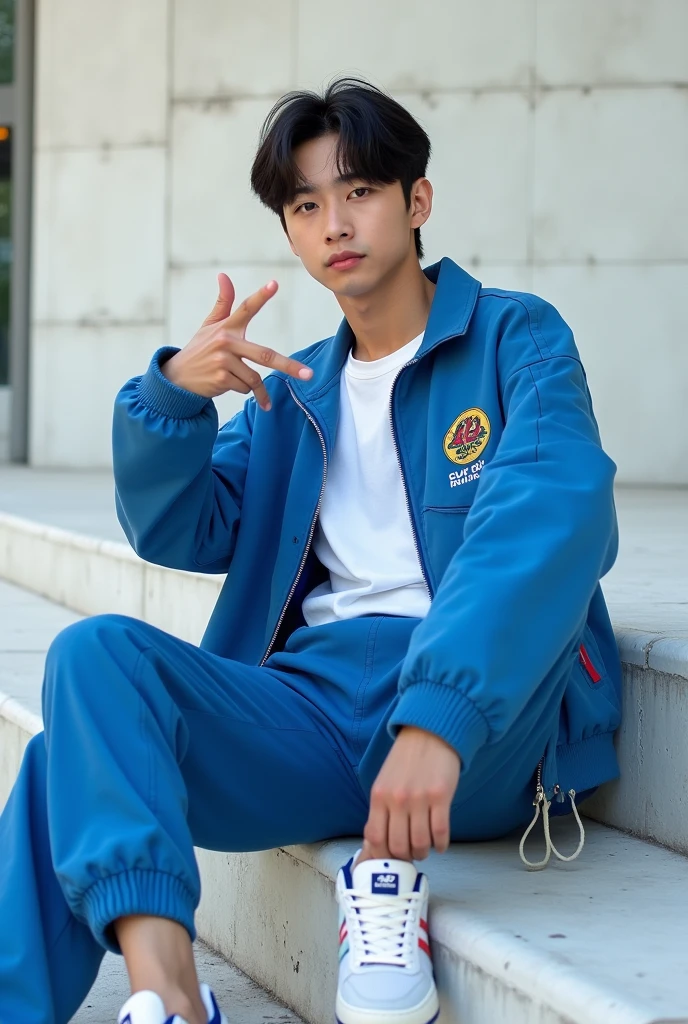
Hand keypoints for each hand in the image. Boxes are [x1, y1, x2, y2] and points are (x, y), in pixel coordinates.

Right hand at [162, 273, 312, 409]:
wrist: (177, 378)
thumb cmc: (199, 350)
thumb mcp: (209, 326)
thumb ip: (222, 304)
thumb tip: (224, 275)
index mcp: (226, 327)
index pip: (245, 308)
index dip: (261, 296)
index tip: (274, 284)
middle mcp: (225, 341)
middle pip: (265, 355)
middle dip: (289, 366)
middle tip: (309, 375)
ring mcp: (223, 360)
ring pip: (254, 378)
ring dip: (257, 389)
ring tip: (257, 395)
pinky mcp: (221, 378)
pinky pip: (244, 388)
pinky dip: (243, 391)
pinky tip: (228, 386)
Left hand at [363, 727, 459, 860]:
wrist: (429, 733)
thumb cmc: (406, 760)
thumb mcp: (384, 782)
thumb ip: (381, 810)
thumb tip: (375, 843)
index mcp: (379, 796)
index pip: (376, 837)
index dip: (383, 854)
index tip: (391, 858)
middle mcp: (397, 799)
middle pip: (399, 845)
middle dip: (406, 856)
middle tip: (412, 853)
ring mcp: (419, 798)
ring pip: (420, 843)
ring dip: (424, 852)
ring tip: (426, 848)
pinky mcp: (441, 796)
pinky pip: (440, 832)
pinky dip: (441, 844)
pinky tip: (440, 844)